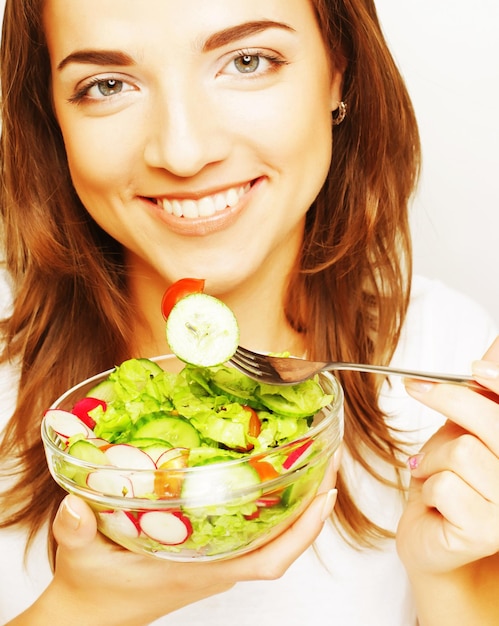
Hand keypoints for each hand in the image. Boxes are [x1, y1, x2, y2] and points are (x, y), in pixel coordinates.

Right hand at [21, 449, 340, 625]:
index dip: (304, 531)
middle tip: (327, 456)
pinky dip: (265, 505)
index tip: (327, 494)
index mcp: (201, 568)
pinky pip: (248, 529)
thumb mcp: (81, 558)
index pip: (269, 560)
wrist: (90, 613)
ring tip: (306, 458)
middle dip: (310, 502)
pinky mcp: (203, 550)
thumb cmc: (94, 590)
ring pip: (268, 533)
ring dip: (291, 501)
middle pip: (281, 540)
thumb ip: (75, 532)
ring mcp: (212, 557)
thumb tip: (74, 505)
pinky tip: (262, 476)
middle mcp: (216, 562)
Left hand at [396, 338, 498, 574]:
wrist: (431, 536)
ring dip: (432, 457)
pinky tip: (435, 501)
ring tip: (430, 471)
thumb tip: (496, 347)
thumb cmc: (450, 482)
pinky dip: (428, 485)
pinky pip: (444, 484)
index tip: (475, 367)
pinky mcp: (488, 531)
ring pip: (462, 451)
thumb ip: (483, 395)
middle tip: (416, 388)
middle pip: (491, 421)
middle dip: (449, 399)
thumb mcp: (464, 429)